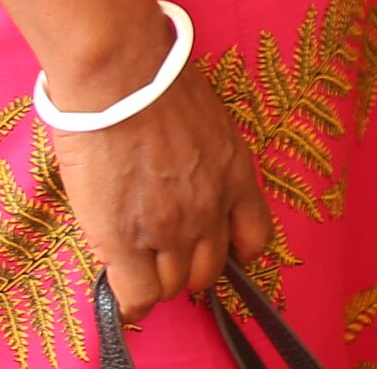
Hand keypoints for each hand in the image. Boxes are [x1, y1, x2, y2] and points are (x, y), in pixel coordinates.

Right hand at [42, 29, 273, 321]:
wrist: (122, 77)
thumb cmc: (158, 82)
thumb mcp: (208, 121)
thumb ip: (206, 159)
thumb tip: (186, 174)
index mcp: (236, 175)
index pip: (255, 237)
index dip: (234, 251)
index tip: (216, 249)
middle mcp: (210, 209)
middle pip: (209, 270)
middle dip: (189, 268)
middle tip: (165, 255)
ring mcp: (169, 229)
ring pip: (172, 286)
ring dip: (156, 279)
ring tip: (137, 263)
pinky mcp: (124, 241)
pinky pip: (136, 294)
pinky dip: (131, 298)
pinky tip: (121, 285)